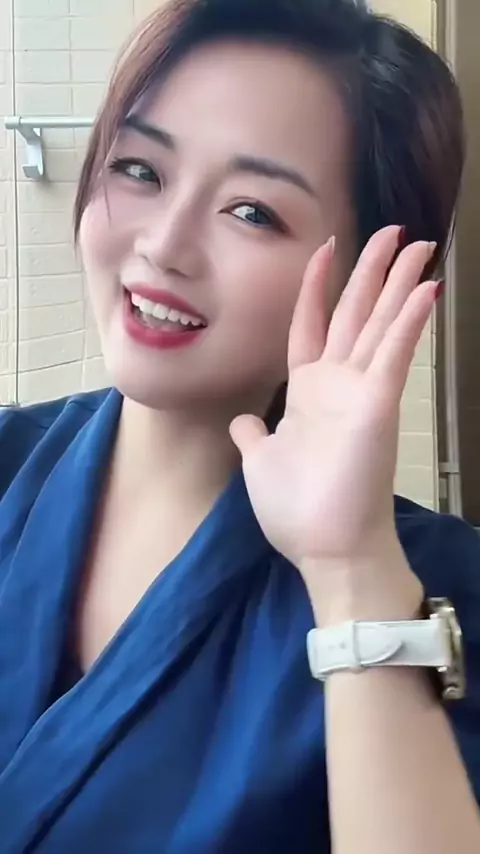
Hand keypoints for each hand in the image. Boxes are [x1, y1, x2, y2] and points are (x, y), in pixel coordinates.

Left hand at [230, 227, 437, 608]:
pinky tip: (426, 288)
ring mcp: (360, 390)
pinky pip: (395, 351)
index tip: (325, 247)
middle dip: (372, 271)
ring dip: (399, 283)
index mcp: (306, 392)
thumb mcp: (261, 462)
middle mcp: (336, 383)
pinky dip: (410, 319)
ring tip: (418, 243)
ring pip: (381, 322)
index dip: (317, 285)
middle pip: (355, 312)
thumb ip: (254, 435)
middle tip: (393, 232)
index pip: (311, 324)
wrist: (325, 547)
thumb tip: (242, 422)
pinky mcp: (379, 402)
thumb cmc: (295, 509)